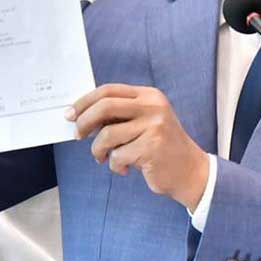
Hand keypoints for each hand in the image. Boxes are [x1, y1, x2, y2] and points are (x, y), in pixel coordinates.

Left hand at [68, 84, 210, 208]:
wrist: (189, 170)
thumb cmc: (159, 146)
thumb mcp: (143, 122)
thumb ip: (119, 115)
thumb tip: (81, 116)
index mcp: (148, 95)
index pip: (109, 90)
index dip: (85, 101)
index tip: (71, 114)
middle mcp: (153, 106)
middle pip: (105, 106)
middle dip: (84, 122)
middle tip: (77, 136)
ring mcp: (154, 126)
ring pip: (108, 135)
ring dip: (98, 150)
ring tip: (104, 158)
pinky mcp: (152, 147)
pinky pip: (117, 156)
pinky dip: (115, 165)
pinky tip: (125, 168)